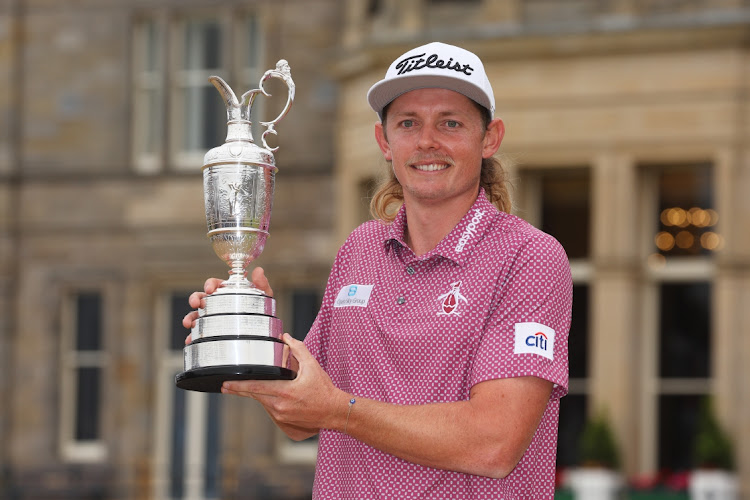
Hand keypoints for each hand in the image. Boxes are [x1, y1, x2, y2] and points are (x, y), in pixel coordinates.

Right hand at [182, 267, 273, 340]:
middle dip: (194, 299)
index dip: (210, 284)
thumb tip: (259, 271)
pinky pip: (199, 332)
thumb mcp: (263, 295)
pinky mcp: (211, 329)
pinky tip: (190, 340)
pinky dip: (192, 336)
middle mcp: (216, 302)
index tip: (209, 289)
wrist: (264, 328)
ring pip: (196, 314)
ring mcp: (212, 316)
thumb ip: (261, 283)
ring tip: (188, 323)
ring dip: (189, 317)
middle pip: (200, 297)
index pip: (214, 284)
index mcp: (226, 291)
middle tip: (196, 304)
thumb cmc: (260, 307)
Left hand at [221, 333, 346, 432]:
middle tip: (226, 386)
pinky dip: (267, 401)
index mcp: (285, 392)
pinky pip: (270, 409)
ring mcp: (281, 416)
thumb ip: (298, 349)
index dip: (238, 386)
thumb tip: (286, 338)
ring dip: (257, 394)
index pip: (256, 388)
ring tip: (255, 387)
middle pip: (254, 396)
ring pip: (262, 402)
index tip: (226, 384)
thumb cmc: (324, 390)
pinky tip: (271, 396)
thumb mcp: (312, 366)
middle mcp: (280, 406)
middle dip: (239, 390)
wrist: (334, 411)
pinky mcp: (283, 423)